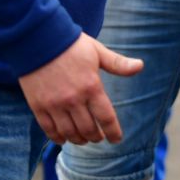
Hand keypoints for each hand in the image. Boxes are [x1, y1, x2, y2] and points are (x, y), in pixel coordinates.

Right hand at [18, 32, 142, 144]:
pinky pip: (49, 129)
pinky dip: (57, 138)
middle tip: (98, 138)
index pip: (106, 118)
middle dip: (95, 137)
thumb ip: (118, 64)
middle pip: (88, 129)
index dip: (113, 132)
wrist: (38, 39)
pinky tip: (63, 139)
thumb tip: (140, 66)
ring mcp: (54, 104)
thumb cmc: (71, 44)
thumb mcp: (98, 51)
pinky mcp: (38, 106)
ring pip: (69, 132)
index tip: (116, 139)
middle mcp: (73, 99)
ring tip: (83, 140)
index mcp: (91, 87)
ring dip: (78, 140)